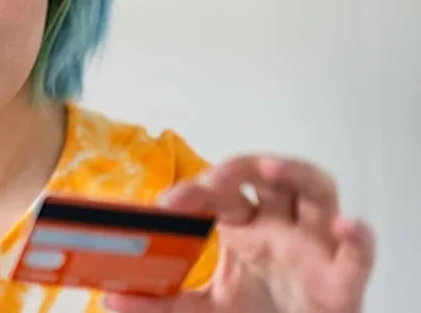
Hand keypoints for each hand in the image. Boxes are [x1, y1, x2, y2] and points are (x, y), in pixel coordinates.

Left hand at [104, 155, 376, 312]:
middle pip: (268, 179)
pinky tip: (345, 226)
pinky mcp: (342, 281)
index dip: (196, 190)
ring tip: (269, 169)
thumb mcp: (197, 311)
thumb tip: (110, 297)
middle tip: (211, 181)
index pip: (221, 193)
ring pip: (318, 192)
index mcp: (245, 228)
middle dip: (240, 169)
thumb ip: (156, 304)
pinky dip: (356, 238)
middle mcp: (280, 228)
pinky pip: (357, 253)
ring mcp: (314, 248)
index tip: (166, 204)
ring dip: (296, 174)